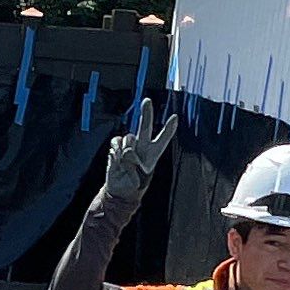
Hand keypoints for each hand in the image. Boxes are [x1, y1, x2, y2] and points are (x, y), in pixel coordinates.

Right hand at [98, 99, 179, 217]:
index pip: (163, 139)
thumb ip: (133, 161)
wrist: (119, 189)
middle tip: (147, 100)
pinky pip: (116, 142)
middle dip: (146, 113)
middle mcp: (142, 146)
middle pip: (145, 127)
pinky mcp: (117, 147)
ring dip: (125, 150)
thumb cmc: (134, 184)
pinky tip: (116, 159)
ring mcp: (129, 145)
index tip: (175, 118)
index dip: (169, 128)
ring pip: (128, 138)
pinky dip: (115, 150)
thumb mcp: (138, 176)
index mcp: (153, 154)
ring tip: (125, 163)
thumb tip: (125, 151)